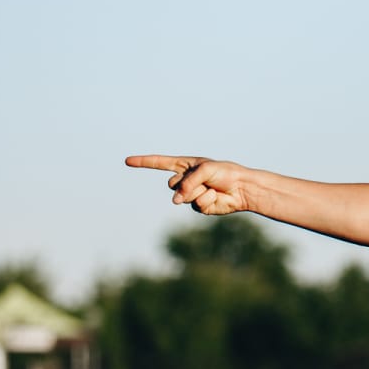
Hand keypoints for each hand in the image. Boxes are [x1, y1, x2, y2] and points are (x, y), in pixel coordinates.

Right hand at [125, 155, 250, 214]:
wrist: (242, 188)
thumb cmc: (225, 173)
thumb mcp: (204, 169)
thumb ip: (187, 182)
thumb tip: (175, 200)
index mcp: (185, 165)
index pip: (159, 163)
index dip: (143, 162)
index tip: (127, 161)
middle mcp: (186, 179)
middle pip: (171, 184)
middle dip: (186, 184)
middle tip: (203, 181)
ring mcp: (191, 194)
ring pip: (182, 197)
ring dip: (198, 192)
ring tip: (212, 188)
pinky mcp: (199, 206)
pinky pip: (195, 205)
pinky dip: (206, 201)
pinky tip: (216, 197)